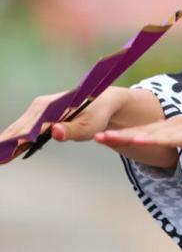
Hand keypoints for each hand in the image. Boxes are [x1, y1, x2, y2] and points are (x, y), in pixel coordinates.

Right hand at [0, 86, 129, 156]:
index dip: (16, 142)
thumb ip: (70, 130)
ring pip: (17, 129)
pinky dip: (11, 139)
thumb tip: (55, 132)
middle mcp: (40, 106)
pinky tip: (4, 151)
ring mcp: (37, 109)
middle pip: (18, 129)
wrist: (100, 99)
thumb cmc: (96, 114)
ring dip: (5, 142)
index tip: (6, 152)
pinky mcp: (37, 114)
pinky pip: (21, 129)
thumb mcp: (88, 126)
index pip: (30, 129)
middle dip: (5, 143)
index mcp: (52, 108)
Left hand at [95, 107, 181, 160]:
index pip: (143, 132)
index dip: (121, 135)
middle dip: (114, 134)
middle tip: (89, 135)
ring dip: (124, 136)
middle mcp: (176, 124)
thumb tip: (175, 155)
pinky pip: (168, 139)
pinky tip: (135, 140)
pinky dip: (149, 140)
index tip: (100, 137)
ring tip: (102, 138)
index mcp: (176, 127)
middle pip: (139, 130)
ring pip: (148, 133)